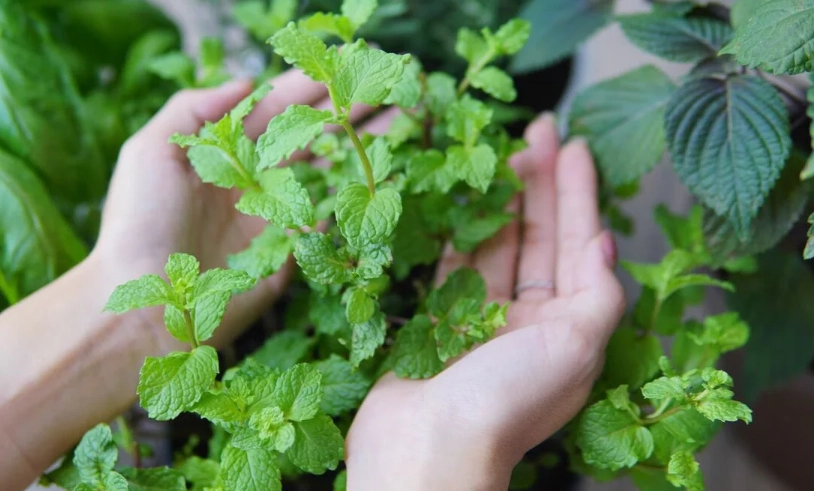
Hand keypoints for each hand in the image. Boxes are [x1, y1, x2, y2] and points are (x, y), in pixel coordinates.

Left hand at [92, 71, 381, 351]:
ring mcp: (273, 217)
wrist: (145, 301)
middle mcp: (252, 181)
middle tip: (387, 93)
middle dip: (346, 115)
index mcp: (224, 155)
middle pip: (308, 139)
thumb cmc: (140, 223)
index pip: (274, 112)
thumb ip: (193, 108)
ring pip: (325, 176)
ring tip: (397, 129)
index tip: (345, 70)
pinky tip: (379, 180)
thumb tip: (247, 83)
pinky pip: (325, 225)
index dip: (309, 90)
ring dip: (360, 152)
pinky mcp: (287, 255)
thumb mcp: (150, 150)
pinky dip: (351, 203)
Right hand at [346, 115, 625, 489]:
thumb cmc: (508, 400)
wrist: (429, 448)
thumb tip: (604, 242)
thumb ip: (598, 293)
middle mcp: (530, 324)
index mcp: (568, 330)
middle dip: (542, 184)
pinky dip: (464, 234)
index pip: (578, 245)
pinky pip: (456, 266)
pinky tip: (468, 201)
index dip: (579, 194)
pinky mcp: (441, 321)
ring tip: (504, 153)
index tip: (575, 146)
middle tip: (538, 131)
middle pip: (539, 238)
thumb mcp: (577, 345)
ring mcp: (483, 321)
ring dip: (502, 200)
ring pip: (497, 246)